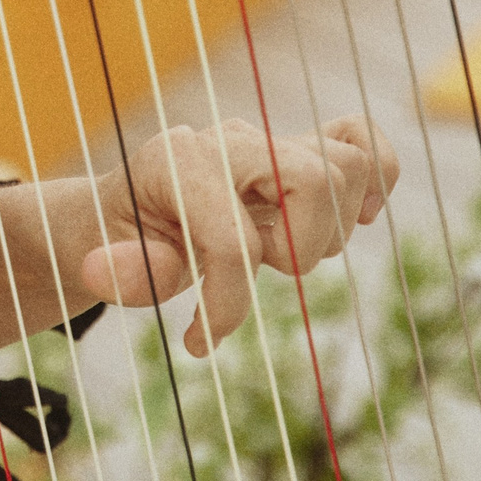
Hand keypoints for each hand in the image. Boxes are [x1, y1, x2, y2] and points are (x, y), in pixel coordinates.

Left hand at [77, 115, 398, 356]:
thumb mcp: (104, 259)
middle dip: (298, 248)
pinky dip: (376, 178)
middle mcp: (231, 141)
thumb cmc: (121, 237)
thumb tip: (105, 271)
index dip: (226, 305)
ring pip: (346, 164)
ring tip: (284, 245)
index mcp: (178, 161)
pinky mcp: (299, 154)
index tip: (200, 340)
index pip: (233, 240)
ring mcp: (269, 142)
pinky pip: (363, 144)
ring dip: (327, 227)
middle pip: (315, 178)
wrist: (126, 211)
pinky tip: (355, 217)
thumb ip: (119, 267)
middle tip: (261, 267)